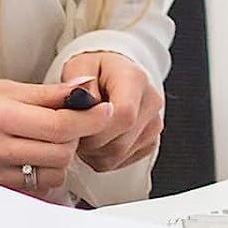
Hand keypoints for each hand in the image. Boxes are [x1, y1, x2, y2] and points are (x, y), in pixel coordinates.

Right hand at [0, 79, 117, 195]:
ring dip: (58, 161)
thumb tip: (86, 89)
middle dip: (72, 140)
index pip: (60, 125)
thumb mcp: (5, 90)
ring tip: (45, 146)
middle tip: (64, 127)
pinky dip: (42, 177)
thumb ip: (48, 94)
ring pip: (51, 176)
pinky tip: (31, 162)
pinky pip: (35, 190)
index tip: (102, 111)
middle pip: (61, 154)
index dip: (89, 119)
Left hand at [61, 53, 163, 172]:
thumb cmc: (95, 70)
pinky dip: (102, 156)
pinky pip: (120, 161)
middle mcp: (151, 102)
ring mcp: (153, 124)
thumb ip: (78, 84)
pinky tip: (96, 139)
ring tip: (83, 133)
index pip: (124, 115)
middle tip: (74, 130)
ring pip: (118, 155)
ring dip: (92, 151)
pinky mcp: (150, 141)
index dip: (96, 128)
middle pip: (120, 141)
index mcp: (135, 79)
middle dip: (89, 142)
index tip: (78, 124)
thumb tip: (81, 103)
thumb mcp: (78, 66)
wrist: (112, 75)